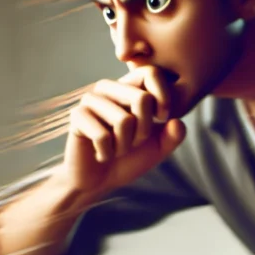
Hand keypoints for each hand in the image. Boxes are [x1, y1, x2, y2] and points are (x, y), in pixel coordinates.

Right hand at [63, 65, 186, 197]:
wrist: (98, 181)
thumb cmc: (128, 160)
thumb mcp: (158, 149)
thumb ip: (173, 136)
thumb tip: (178, 122)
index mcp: (129, 88)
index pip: (151, 73)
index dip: (163, 97)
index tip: (161, 118)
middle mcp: (109, 88)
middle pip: (141, 98)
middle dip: (144, 131)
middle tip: (132, 143)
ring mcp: (91, 100)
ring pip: (124, 120)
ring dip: (124, 146)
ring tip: (115, 149)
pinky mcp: (76, 116)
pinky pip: (102, 136)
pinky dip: (107, 153)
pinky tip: (101, 155)